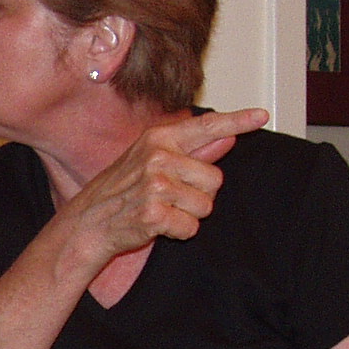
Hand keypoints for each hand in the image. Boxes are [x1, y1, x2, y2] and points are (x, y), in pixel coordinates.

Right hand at [58, 107, 268, 265]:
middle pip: (215, 179)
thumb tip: (227, 139)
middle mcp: (158, 156)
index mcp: (159, 138)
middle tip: (171, 198)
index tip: (261, 116)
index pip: (206, 127)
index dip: (238, 122)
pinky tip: (156, 226)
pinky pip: (191, 227)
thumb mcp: (152, 162)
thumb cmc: (121, 191)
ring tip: (162, 211)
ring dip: (189, 216)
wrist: (87, 223)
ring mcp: (155, 184)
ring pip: (205, 206)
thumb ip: (192, 151)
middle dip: (200, 195)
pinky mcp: (153, 213)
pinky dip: (178, 232)